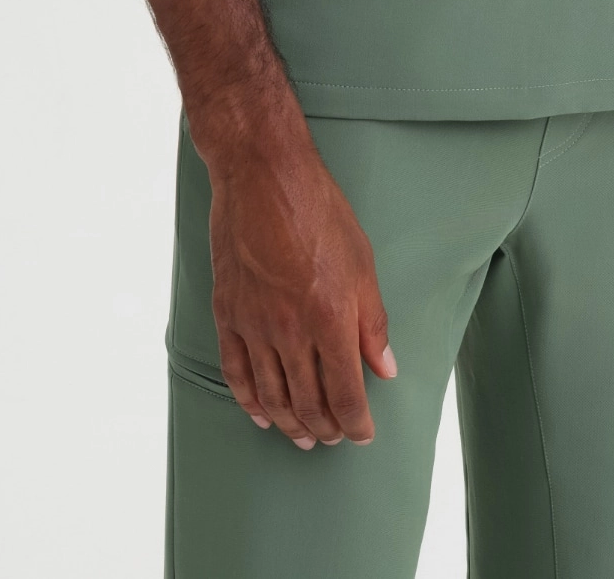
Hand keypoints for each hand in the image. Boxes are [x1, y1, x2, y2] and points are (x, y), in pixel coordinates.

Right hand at [204, 113, 397, 448]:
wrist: (262, 176)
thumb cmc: (318, 209)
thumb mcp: (362, 261)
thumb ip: (373, 322)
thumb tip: (385, 368)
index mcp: (330, 318)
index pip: (346, 394)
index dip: (356, 423)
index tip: (363, 433)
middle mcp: (291, 330)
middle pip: (308, 402)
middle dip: (325, 428)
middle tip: (335, 437)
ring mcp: (255, 324)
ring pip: (272, 395)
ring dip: (290, 423)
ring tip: (303, 437)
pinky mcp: (228, 312)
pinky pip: (236, 371)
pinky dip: (249, 400)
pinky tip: (261, 413)